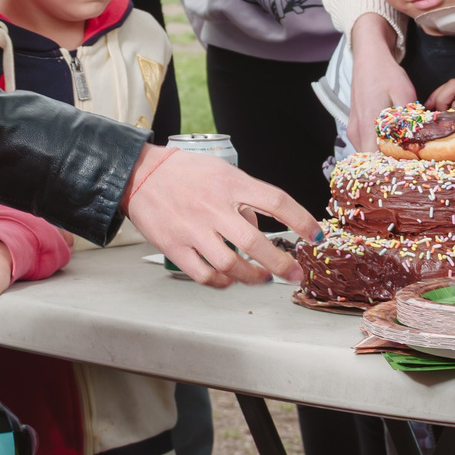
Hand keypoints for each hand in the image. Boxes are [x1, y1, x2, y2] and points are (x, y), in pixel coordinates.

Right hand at [124, 146, 314, 286]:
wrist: (139, 174)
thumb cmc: (183, 172)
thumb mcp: (221, 171)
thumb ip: (245, 196)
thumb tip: (259, 226)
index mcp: (230, 184)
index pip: (276, 201)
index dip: (301, 220)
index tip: (315, 234)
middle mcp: (213, 207)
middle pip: (255, 241)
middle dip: (282, 263)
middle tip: (295, 273)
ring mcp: (193, 229)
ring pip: (230, 264)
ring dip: (253, 276)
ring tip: (263, 278)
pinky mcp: (174, 246)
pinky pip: (204, 274)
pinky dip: (222, 283)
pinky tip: (230, 280)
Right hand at [347, 14, 416, 154]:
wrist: (368, 58)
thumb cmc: (386, 74)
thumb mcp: (404, 93)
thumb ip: (410, 119)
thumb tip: (419, 141)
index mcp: (368, 126)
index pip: (376, 161)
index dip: (392, 168)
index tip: (408, 169)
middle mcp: (356, 132)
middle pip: (371, 162)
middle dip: (389, 165)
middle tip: (409, 164)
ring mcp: (353, 129)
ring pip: (367, 154)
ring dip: (382, 157)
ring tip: (403, 155)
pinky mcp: (353, 126)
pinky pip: (364, 145)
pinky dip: (377, 148)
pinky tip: (392, 144)